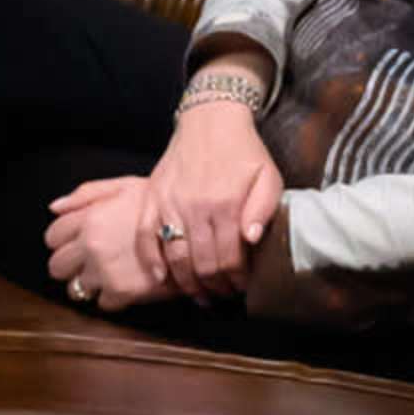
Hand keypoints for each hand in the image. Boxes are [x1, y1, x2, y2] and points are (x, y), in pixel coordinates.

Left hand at [43, 175, 173, 312]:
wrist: (195, 231)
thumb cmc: (161, 205)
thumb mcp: (124, 186)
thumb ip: (86, 194)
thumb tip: (54, 207)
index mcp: (89, 218)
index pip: (51, 237)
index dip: (61, 242)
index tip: (73, 245)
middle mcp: (91, 245)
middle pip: (56, 267)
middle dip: (68, 267)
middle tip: (84, 265)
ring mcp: (104, 271)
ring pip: (75, 290)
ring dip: (87, 285)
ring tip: (105, 277)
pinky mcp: (121, 292)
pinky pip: (101, 304)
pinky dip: (111, 298)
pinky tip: (125, 285)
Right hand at [149, 98, 283, 302]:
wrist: (210, 120)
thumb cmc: (243, 152)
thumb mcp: (268, 176)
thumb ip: (264, 209)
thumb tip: (252, 240)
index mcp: (226, 205)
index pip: (229, 259)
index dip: (236, 280)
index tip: (242, 287)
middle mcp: (195, 208)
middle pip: (202, 264)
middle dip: (215, 286)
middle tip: (223, 294)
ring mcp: (170, 204)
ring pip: (175, 257)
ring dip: (187, 283)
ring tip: (199, 294)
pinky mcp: (153, 198)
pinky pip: (145, 236)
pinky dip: (150, 260)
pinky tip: (160, 277)